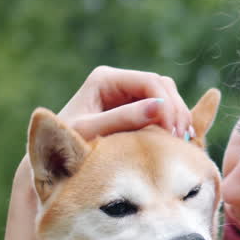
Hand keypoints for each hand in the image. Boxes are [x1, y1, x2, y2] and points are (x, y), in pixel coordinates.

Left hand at [57, 66, 192, 139]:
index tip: (173, 133)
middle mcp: (118, 81)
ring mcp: (127, 95)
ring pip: (166, 96)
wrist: (56, 160)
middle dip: (175, 110)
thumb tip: (159, 108)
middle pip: (162, 85)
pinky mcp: (134, 110)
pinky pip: (162, 111)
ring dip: (177, 116)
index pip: (149, 82)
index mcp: (105, 79)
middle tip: (182, 139)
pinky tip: (177, 142)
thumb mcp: (91, 132)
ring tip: (181, 142)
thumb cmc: (66, 147)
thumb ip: (123, 119)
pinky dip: (172, 123)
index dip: (167, 104)